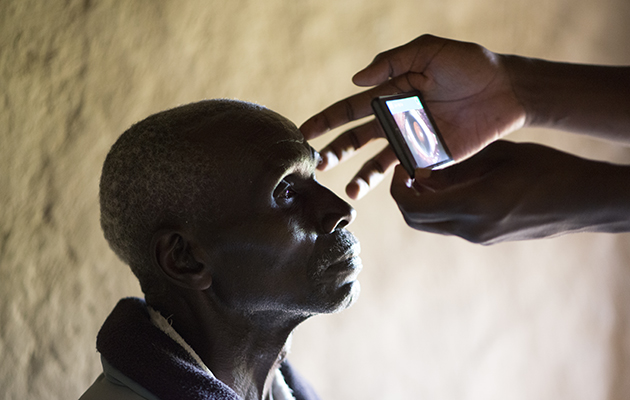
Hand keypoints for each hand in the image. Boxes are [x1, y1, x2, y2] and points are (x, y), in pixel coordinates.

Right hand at [300, 34, 525, 198]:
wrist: (506, 89)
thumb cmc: (469, 64)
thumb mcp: (429, 50)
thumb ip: (393, 61)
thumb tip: (356, 80)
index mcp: (392, 92)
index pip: (352, 107)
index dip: (328, 119)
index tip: (305, 131)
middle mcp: (397, 118)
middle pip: (358, 137)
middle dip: (336, 149)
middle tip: (318, 162)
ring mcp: (413, 140)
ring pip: (378, 160)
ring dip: (361, 175)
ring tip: (348, 191)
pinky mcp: (431, 157)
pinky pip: (405, 171)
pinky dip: (390, 183)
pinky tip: (380, 191)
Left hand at [390, 141, 629, 243]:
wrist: (584, 200)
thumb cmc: (547, 169)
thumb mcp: (499, 156)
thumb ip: (458, 163)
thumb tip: (424, 167)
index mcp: (472, 206)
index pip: (413, 207)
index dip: (398, 188)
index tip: (401, 167)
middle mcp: (471, 229)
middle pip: (417, 221)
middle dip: (405, 196)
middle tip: (408, 171)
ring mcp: (479, 237)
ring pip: (433, 224)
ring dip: (423, 201)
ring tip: (430, 173)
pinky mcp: (487, 237)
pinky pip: (451, 224)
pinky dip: (441, 206)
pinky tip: (451, 183)